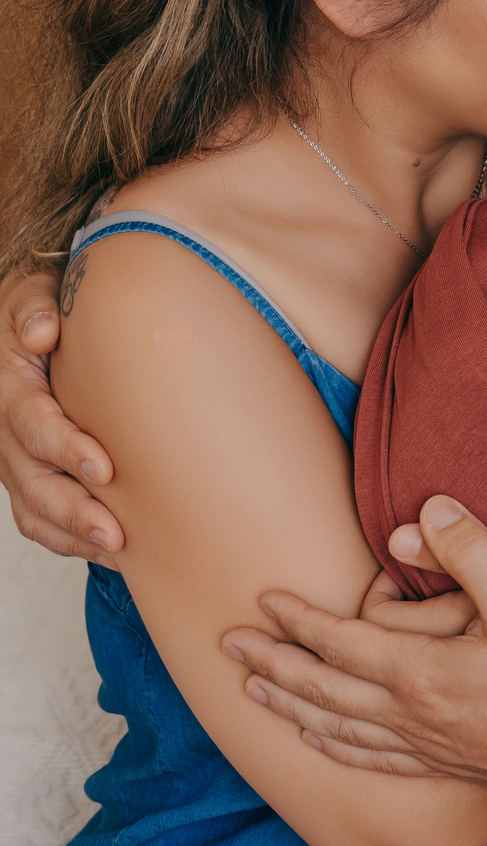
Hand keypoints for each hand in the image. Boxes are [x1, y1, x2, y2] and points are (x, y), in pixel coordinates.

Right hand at [0, 268, 122, 561]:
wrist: (27, 323)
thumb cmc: (42, 308)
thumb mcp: (33, 293)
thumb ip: (35, 309)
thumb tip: (42, 333)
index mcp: (12, 387)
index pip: (34, 425)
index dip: (66, 449)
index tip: (105, 467)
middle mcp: (7, 431)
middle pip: (33, 481)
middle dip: (74, 510)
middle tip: (116, 531)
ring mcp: (15, 460)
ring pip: (34, 508)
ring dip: (73, 533)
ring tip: (117, 550)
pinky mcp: (28, 477)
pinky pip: (37, 520)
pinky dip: (67, 541)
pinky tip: (107, 551)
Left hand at [221, 494, 486, 809]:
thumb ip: (472, 551)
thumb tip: (428, 508)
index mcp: (422, 674)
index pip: (340, 645)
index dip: (299, 621)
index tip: (262, 600)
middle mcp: (413, 716)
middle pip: (323, 690)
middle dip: (272, 665)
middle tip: (226, 648)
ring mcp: (429, 747)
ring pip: (340, 729)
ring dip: (292, 708)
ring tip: (257, 695)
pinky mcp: (451, 766)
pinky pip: (374, 760)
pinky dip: (337, 749)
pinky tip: (326, 745)